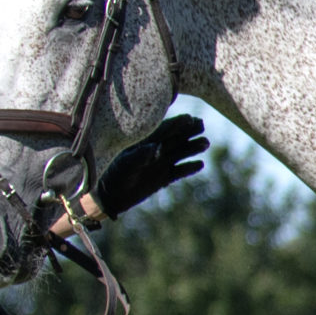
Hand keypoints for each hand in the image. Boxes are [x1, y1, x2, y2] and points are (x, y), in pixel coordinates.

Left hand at [85, 115, 208, 222]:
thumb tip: (155, 147)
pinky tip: (200, 164)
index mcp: (143, 143)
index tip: (188, 118)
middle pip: (175, 138)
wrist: (110, 197)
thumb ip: (139, 156)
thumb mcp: (124, 165)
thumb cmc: (113, 176)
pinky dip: (189, 168)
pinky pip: (179, 171)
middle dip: (188, 131)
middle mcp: (154, 151)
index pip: (162, 130)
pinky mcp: (163, 178)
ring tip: (205, 143)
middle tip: (201, 124)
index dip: (175, 123)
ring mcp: (160, 164)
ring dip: (192, 147)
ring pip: (180, 153)